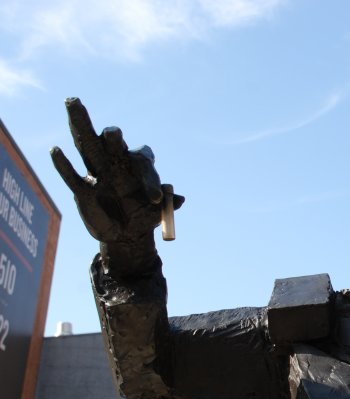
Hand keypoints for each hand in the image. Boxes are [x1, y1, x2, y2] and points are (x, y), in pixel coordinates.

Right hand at [52, 97, 183, 243]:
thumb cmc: (144, 216)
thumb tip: (180, 200)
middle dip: (113, 137)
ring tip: (73, 101)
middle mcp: (116, 162)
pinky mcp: (84, 189)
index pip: (143, 160)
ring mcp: (98, 172)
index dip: (149, 179)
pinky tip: (56, 150)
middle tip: (114, 134)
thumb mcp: (159, 213)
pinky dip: (64, 164)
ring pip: (87, 144)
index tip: (155, 198)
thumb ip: (168, 204)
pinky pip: (72, 174)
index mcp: (138, 165)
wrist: (126, 232)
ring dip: (79, 124)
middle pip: (112, 141)